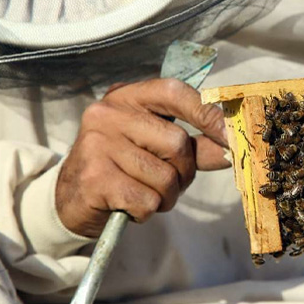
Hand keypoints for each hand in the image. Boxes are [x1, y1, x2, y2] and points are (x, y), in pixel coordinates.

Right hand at [56, 79, 229, 237]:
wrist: (71, 198)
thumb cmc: (123, 167)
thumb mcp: (157, 148)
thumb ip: (195, 145)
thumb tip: (232, 146)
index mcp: (128, 97)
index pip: (175, 92)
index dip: (207, 114)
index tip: (230, 136)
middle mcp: (109, 113)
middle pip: (177, 142)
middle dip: (185, 172)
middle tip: (170, 183)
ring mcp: (97, 144)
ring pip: (165, 177)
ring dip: (166, 196)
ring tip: (146, 194)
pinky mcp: (93, 177)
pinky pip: (146, 200)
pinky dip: (147, 210)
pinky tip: (129, 205)